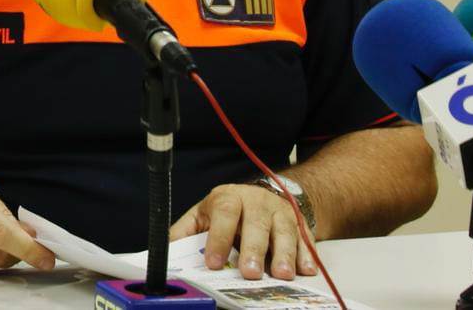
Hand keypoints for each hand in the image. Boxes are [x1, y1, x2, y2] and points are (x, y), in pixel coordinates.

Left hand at [171, 183, 314, 280]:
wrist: (265, 196)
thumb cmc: (229, 211)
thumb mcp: (204, 215)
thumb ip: (186, 232)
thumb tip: (165, 251)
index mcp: (228, 198)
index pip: (224, 213)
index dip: (219, 238)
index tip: (214, 263)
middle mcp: (256, 202)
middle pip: (256, 223)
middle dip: (253, 248)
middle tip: (250, 273)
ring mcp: (280, 212)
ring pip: (284, 231)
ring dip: (284, 254)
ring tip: (282, 275)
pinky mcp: (299, 224)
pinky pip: (305, 239)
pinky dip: (307, 255)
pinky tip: (307, 270)